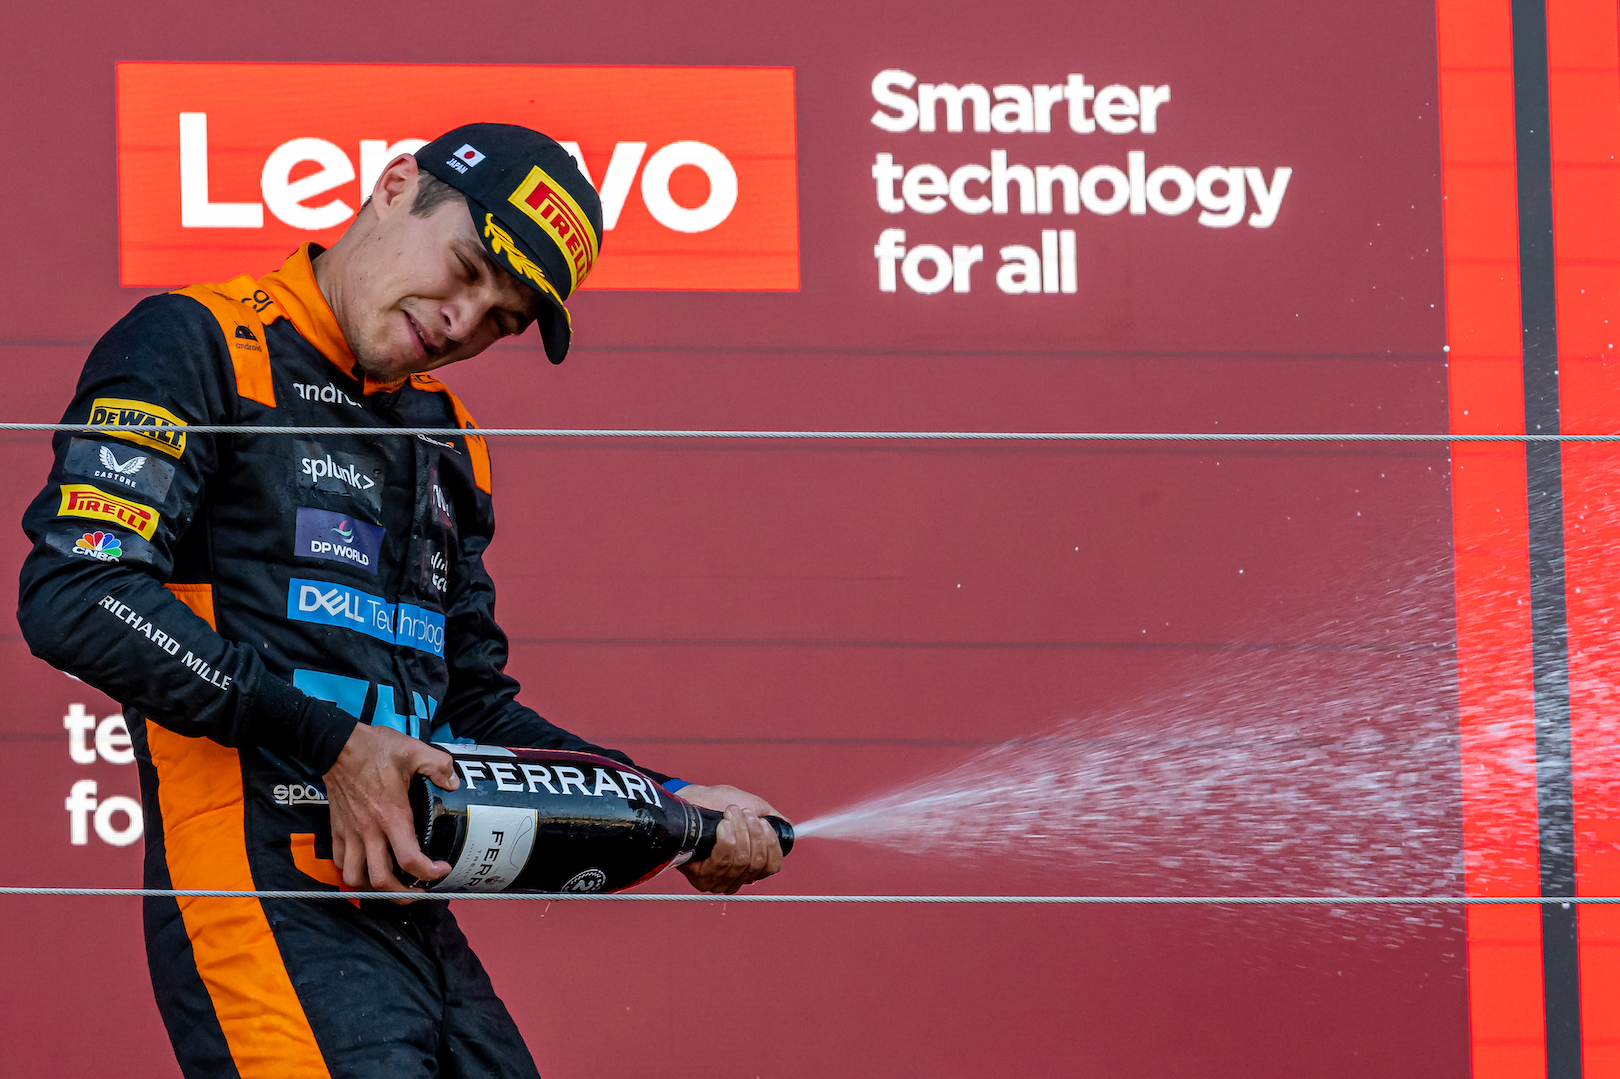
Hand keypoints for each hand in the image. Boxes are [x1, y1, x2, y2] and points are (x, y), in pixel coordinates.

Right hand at [324, 723, 458, 898]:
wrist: (337, 745)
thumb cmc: (375, 749)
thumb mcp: (414, 750)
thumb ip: (439, 765)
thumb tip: (454, 782)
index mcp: (392, 816)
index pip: (409, 859)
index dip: (428, 872)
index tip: (441, 869)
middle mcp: (369, 831)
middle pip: (381, 879)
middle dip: (401, 894)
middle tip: (417, 891)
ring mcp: (350, 833)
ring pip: (355, 877)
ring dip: (373, 887)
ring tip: (391, 884)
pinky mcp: (337, 829)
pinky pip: (340, 862)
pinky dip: (352, 871)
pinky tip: (366, 866)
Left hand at [675, 784, 785, 893]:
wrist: (691, 800)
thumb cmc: (718, 803)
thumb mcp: (753, 807)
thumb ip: (772, 820)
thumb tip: (789, 827)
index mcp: (751, 865)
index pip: (772, 866)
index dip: (772, 844)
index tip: (763, 823)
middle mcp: (737, 878)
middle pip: (757, 863)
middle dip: (753, 832)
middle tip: (743, 812)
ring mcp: (719, 880)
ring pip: (741, 861)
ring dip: (739, 831)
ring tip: (730, 813)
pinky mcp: (701, 877)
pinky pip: (723, 861)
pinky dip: (726, 839)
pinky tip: (723, 825)